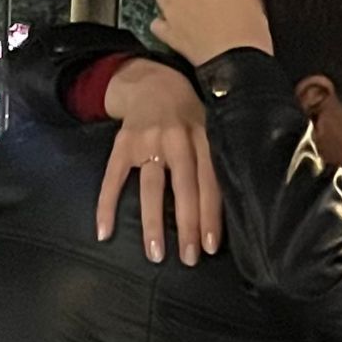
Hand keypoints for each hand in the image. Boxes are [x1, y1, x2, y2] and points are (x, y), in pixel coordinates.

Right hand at [99, 58, 222, 265]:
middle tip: (188, 258)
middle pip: (184, 189)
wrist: (153, 82)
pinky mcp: (122, 145)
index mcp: (204, 138)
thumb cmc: (190, 117)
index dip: (211, 216)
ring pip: (151, 187)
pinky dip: (106, 205)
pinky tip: (105, 232)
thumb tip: (236, 208)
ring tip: (155, 254)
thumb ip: (218, 161)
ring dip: (153, 222)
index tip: (210, 247)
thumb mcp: (211, 129)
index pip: (210, 183)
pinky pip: (113, 179)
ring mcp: (147, 141)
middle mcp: (177, 139)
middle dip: (187, 226)